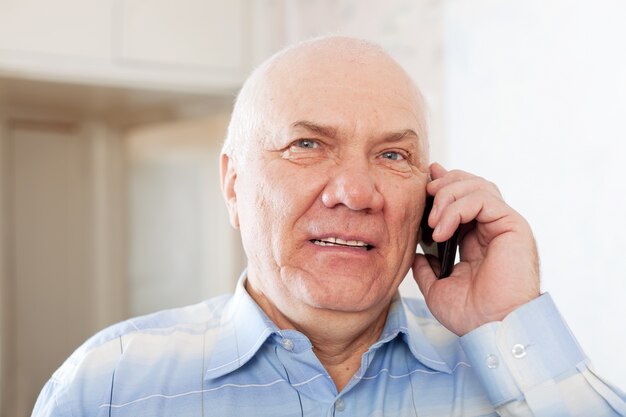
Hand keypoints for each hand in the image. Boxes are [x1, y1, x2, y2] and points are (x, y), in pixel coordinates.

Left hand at [412, 163, 539, 335]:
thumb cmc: (471, 315)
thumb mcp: (438, 288)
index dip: (443, 186)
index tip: (422, 184)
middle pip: (471, 184)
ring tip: (431, 223)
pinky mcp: (512, 225)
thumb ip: (426, 268)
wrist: (491, 329)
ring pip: (477, 186)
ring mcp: (503, 225)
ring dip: (447, 196)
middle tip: (424, 197)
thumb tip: (416, 254)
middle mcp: (492, 228)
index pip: (462, 199)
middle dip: (443, 184)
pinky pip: (483, 199)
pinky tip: (441, 230)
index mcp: (477, 240)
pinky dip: (457, 208)